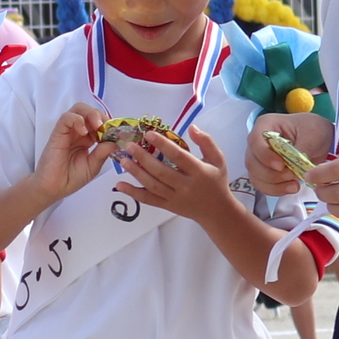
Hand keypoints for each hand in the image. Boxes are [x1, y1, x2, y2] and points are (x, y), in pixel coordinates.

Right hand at [33, 102, 111, 202]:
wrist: (53, 188)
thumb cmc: (70, 178)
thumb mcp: (93, 166)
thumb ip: (102, 153)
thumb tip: (114, 141)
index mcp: (88, 139)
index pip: (100, 122)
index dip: (109, 124)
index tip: (116, 133)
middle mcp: (78, 132)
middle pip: (90, 112)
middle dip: (101, 116)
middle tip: (107, 128)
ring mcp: (68, 131)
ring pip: (79, 109)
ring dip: (91, 114)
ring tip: (97, 126)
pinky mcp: (58, 133)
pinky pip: (66, 117)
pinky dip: (77, 120)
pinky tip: (83, 132)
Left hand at [116, 125, 240, 226]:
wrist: (217, 212)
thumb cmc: (217, 181)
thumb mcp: (218, 160)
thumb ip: (206, 142)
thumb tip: (191, 127)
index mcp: (199, 172)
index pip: (179, 157)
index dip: (163, 145)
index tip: (149, 134)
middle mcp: (186, 186)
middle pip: (162, 172)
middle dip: (144, 158)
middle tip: (129, 146)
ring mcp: (175, 198)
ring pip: (153, 186)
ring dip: (136, 173)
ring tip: (123, 160)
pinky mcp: (168, 206)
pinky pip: (149, 200)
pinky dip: (133, 193)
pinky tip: (120, 185)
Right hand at [247, 110, 331, 195]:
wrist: (320, 139)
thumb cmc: (313, 129)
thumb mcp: (313, 134)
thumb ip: (302, 149)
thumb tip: (294, 166)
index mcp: (266, 125)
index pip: (255, 141)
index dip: (264, 155)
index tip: (281, 166)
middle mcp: (258, 142)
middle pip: (252, 162)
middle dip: (271, 174)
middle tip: (292, 175)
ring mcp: (259, 158)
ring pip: (255, 176)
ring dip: (273, 185)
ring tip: (294, 184)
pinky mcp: (265, 172)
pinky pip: (262, 185)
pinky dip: (275, 190)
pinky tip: (292, 187)